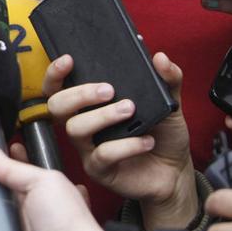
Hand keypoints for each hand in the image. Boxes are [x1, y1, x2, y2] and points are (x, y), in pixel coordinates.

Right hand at [44, 52, 196, 230]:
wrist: (175, 172)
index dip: (55, 74)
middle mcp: (83, 124)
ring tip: (130, 110)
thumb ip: (167, 79)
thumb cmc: (164, 136)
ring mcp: (88, 148)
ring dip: (102, 116)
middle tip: (108, 90)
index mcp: (90, 105)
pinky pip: (102, 154)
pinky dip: (126, 145)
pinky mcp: (99, 169)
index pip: (58, 87)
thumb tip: (161, 57)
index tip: (69, 60)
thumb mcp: (168, 103)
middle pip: (57, 106)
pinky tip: (146, 141)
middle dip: (78, 94)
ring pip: (75, 128)